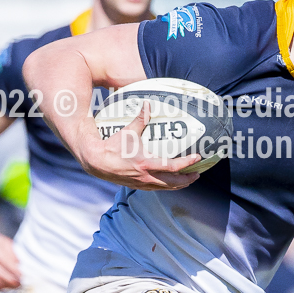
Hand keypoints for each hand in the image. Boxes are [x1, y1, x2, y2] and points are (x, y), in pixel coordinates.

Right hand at [0, 231, 20, 289]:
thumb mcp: (5, 242)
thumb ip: (13, 253)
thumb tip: (21, 265)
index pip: (6, 263)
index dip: (16, 271)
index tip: (23, 275)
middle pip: (0, 275)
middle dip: (12, 281)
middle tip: (21, 283)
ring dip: (6, 286)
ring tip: (15, 286)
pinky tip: (6, 286)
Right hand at [82, 102, 201, 190]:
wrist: (96, 162)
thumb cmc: (112, 146)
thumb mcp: (128, 131)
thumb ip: (141, 118)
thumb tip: (148, 103)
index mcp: (146, 163)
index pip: (172, 167)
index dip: (187, 163)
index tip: (197, 158)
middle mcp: (146, 177)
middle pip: (173, 182)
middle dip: (188, 179)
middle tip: (198, 173)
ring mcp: (142, 183)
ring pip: (166, 188)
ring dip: (179, 185)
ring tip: (189, 180)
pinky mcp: (137, 186)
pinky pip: (157, 189)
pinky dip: (167, 186)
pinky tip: (171, 182)